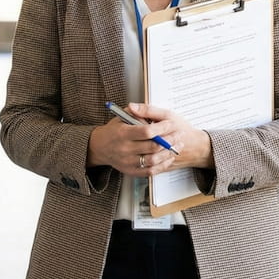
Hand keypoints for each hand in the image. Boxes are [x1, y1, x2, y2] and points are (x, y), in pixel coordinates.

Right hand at [87, 103, 212, 175]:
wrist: (99, 148)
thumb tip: (141, 107)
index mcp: (122, 133)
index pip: (146, 131)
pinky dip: (162, 165)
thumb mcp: (120, 117)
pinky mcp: (131, 171)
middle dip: (170, 140)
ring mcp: (128, 162)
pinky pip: (150, 171)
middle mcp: (125, 149)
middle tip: (178, 135)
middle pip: (153, 146)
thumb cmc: (113, 131)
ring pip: (154, 160)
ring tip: (177, 146)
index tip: (170, 123)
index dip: (162, 128)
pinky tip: (168, 158)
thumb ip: (135, 112)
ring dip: (168, 153)